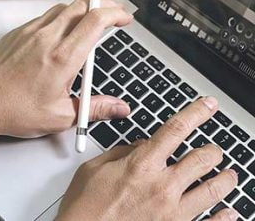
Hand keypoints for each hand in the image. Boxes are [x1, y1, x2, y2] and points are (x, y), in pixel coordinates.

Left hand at [0, 0, 133, 137]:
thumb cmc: (15, 110)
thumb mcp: (62, 116)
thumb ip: (96, 108)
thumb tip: (119, 108)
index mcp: (62, 58)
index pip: (96, 20)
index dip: (115, 13)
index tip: (124, 19)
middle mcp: (47, 39)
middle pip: (82, 5)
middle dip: (102, 6)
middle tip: (111, 16)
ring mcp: (30, 33)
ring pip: (62, 8)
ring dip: (80, 11)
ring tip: (88, 25)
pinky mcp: (18, 33)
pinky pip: (44, 17)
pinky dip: (59, 20)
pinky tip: (61, 36)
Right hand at [56, 97, 239, 220]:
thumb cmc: (84, 207)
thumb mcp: (93, 169)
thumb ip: (120, 153)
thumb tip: (138, 146)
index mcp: (141, 165)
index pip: (176, 129)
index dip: (197, 112)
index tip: (208, 105)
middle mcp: (161, 186)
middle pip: (203, 158)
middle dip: (213, 150)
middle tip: (214, 150)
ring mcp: (172, 211)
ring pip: (215, 190)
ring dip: (226, 179)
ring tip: (229, 175)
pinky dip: (225, 217)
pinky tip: (230, 211)